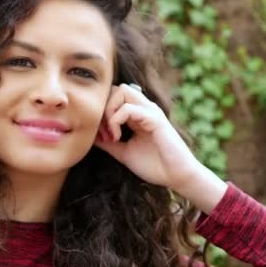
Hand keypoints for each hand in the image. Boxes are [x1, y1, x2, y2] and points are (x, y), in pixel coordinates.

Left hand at [94, 84, 226, 212]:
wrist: (176, 177)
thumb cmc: (154, 165)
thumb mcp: (123, 152)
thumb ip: (107, 142)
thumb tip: (89, 135)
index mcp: (138, 114)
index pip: (114, 97)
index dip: (102, 112)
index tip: (100, 136)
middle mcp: (144, 109)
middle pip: (116, 89)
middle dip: (103, 107)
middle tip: (103, 132)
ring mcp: (150, 112)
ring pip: (122, 91)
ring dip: (109, 111)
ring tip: (110, 134)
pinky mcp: (156, 119)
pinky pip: (130, 108)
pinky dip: (117, 120)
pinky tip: (117, 138)